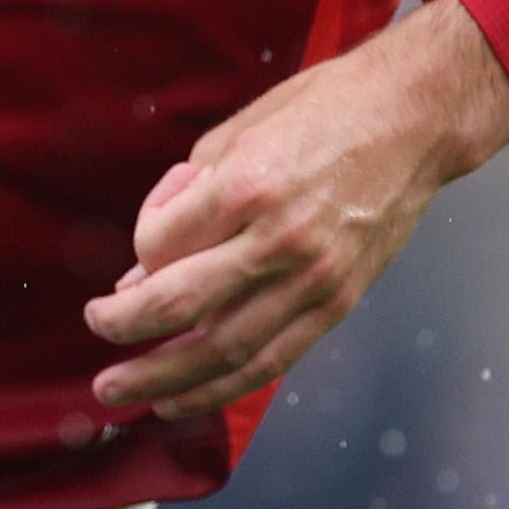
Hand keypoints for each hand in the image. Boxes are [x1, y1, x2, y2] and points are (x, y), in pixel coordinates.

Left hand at [81, 0, 508, 420]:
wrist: (412, 119)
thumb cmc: (324, 110)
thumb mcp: (237, 131)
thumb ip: (184, 195)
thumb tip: (140, 266)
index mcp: (245, 185)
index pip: (156, 243)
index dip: (135, 249)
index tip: (141, 244)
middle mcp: (277, 239)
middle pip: (177, 305)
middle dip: (123, 330)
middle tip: (95, 334)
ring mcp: (312, 279)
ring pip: (222, 351)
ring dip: (162, 379)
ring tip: (121, 392)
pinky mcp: (337, 304)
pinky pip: (271, 361)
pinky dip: (222, 388)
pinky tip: (184, 399)